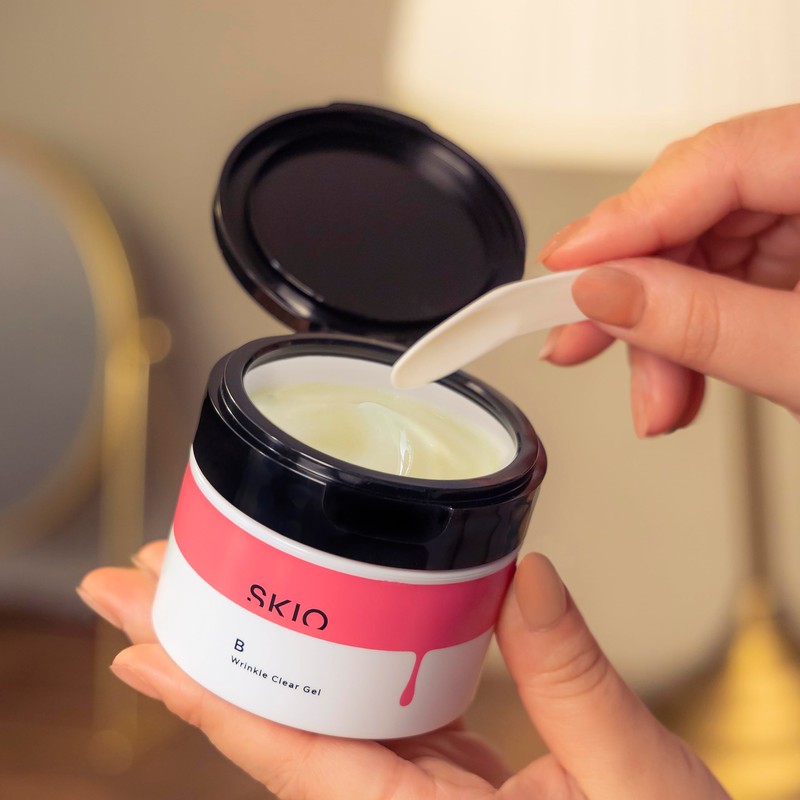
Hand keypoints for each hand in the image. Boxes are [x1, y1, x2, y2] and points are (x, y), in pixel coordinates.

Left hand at [78, 542, 728, 798]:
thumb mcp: (632, 781)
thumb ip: (575, 681)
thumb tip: (526, 576)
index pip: (295, 759)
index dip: (211, 701)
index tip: (141, 649)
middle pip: (284, 727)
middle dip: (210, 655)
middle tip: (148, 586)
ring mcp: (423, 793)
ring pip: (322, 717)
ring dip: (266, 652)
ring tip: (215, 589)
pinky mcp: (450, 776)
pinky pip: (376, 716)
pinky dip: (338, 669)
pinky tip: (318, 626)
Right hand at [538, 104, 799, 435]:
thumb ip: (709, 324)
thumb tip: (609, 294)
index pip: (723, 161)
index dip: (628, 217)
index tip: (566, 268)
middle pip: (701, 209)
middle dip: (639, 295)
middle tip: (582, 344)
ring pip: (703, 251)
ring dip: (662, 332)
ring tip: (657, 400)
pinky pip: (727, 277)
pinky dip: (694, 333)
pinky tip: (682, 377)